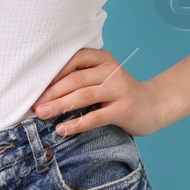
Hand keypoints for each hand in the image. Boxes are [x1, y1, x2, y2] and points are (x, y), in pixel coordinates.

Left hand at [31, 47, 169, 137]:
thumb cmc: (121, 92)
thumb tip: (45, 91)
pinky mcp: (123, 109)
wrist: (155, 105)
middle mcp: (111, 71)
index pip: (74, 60)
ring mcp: (119, 90)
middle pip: (75, 79)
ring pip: (83, 96)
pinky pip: (96, 117)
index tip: (36, 87)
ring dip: (60, 106)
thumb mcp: (104, 76)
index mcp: (103, 59)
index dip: (53, 73)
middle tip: (34, 105)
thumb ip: (83, 77)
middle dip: (52, 93)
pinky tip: (62, 129)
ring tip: (42, 115)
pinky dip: (76, 124)